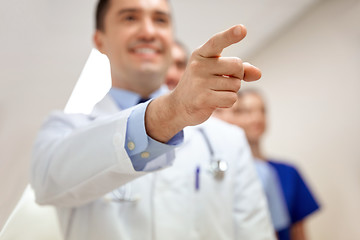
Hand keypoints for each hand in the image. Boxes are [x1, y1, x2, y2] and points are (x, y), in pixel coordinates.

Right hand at [145, 25, 260, 141]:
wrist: (179, 106)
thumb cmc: (201, 85)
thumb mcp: (217, 72)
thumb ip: (238, 69)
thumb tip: (258, 74)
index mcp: (201, 54)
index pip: (217, 42)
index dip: (230, 35)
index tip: (242, 29)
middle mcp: (198, 65)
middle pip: (237, 65)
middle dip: (237, 76)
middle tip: (222, 82)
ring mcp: (199, 82)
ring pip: (236, 85)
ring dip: (231, 91)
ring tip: (214, 92)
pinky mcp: (203, 98)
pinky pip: (231, 99)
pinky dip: (228, 102)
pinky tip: (215, 102)